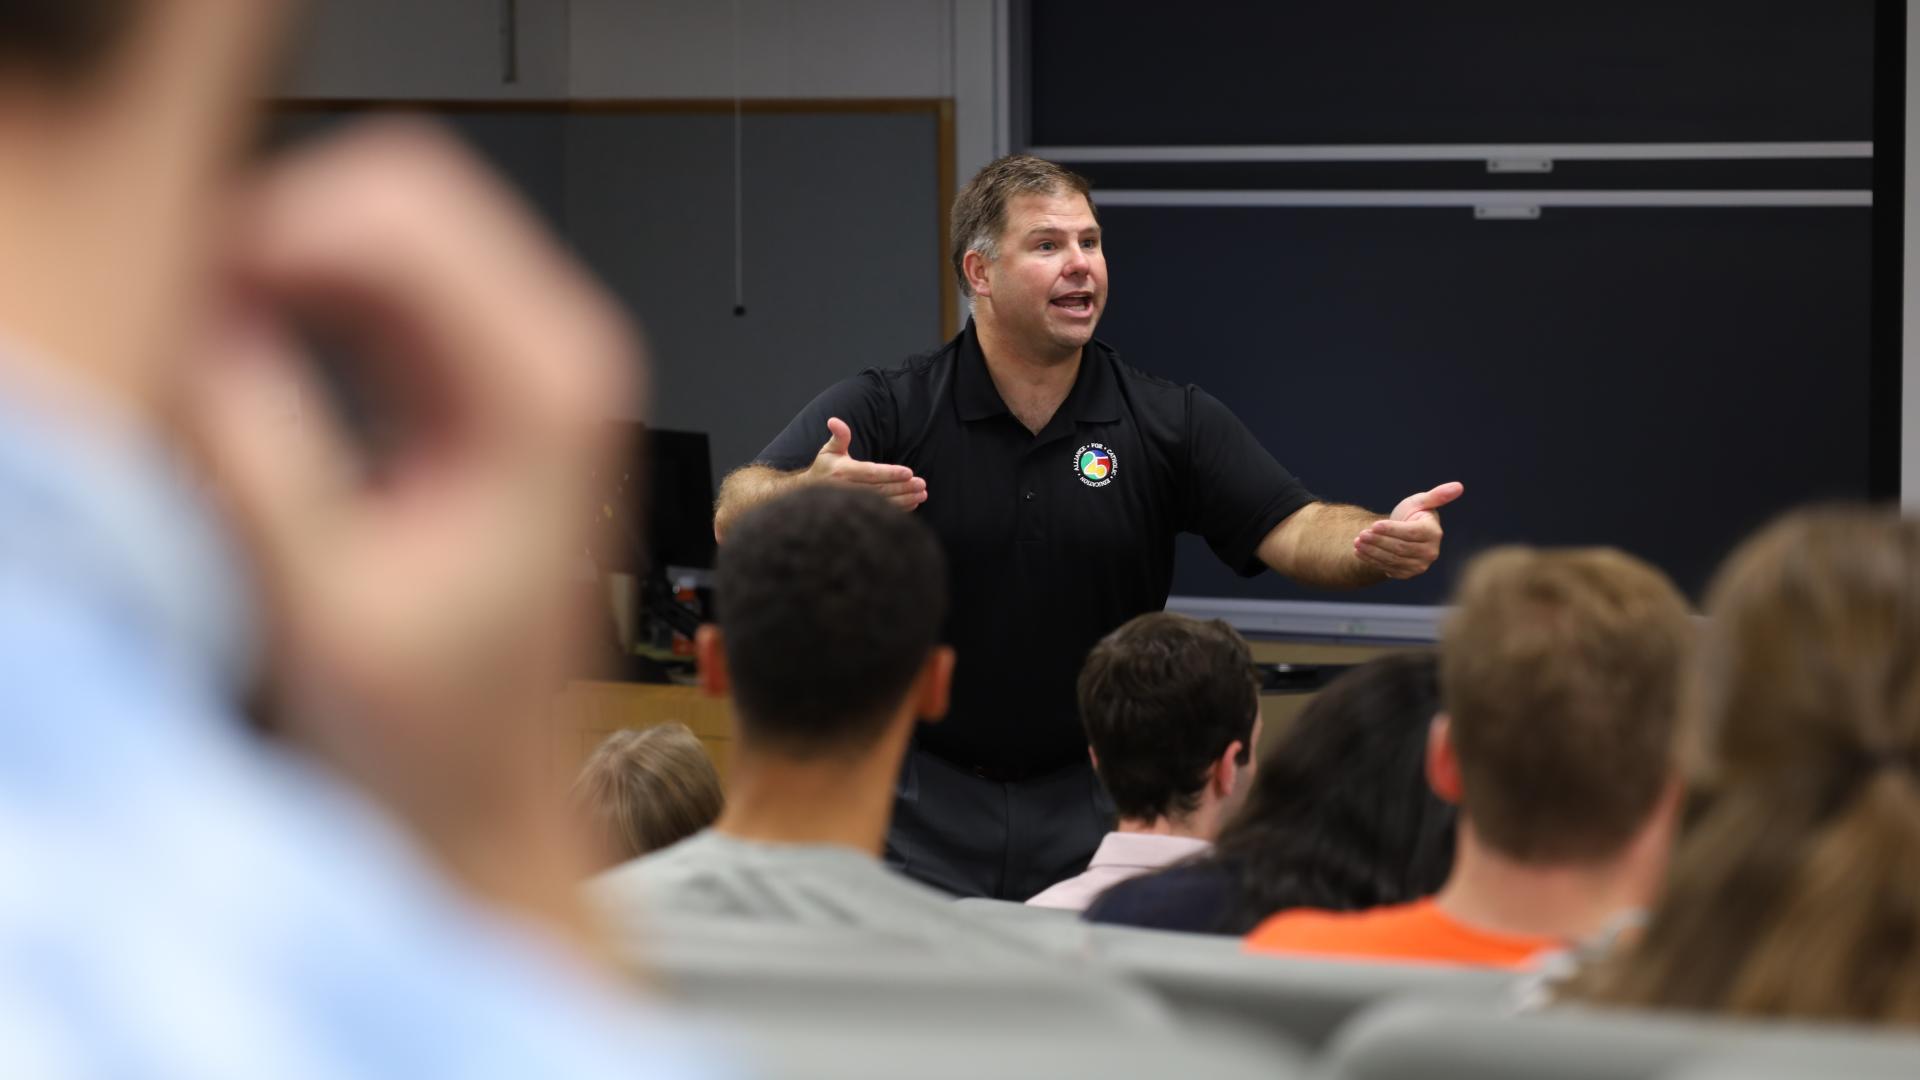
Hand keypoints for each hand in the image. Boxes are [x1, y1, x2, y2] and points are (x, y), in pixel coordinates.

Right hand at [178, 119, 628, 935]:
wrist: (484, 795)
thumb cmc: (433, 734)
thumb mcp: (324, 608)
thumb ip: (259, 464)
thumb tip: (195, 332)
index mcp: (546, 395)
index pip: (398, 214)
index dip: (268, 233)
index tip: (186, 306)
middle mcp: (560, 357)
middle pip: (397, 189)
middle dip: (274, 232)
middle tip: (186, 326)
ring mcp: (532, 361)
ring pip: (387, 220)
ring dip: (279, 261)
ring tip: (204, 357)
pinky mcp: (490, 381)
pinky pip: (384, 277)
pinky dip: (298, 292)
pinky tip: (241, 366)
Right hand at [808, 416, 926, 509]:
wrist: (809, 493)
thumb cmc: (824, 468)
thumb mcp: (829, 450)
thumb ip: (839, 436)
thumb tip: (834, 420)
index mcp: (842, 472)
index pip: (870, 472)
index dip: (890, 473)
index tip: (909, 472)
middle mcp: (847, 490)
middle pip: (880, 490)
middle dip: (902, 487)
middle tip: (921, 484)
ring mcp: (852, 504)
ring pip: (882, 503)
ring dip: (905, 499)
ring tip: (922, 494)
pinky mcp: (858, 512)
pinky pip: (880, 512)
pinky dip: (898, 509)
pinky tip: (913, 504)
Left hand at [1354, 481, 1463, 580]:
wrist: (1403, 533)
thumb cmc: (1414, 513)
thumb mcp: (1422, 502)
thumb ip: (1438, 495)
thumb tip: (1459, 486)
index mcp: (1434, 533)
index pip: (1411, 533)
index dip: (1392, 530)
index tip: (1374, 524)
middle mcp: (1430, 552)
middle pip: (1400, 548)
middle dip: (1378, 541)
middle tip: (1361, 534)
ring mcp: (1419, 565)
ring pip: (1392, 559)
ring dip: (1372, 551)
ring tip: (1357, 542)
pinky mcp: (1407, 573)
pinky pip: (1387, 568)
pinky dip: (1372, 560)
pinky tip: (1359, 552)